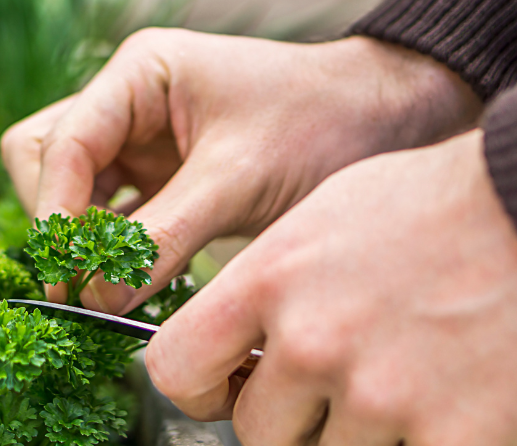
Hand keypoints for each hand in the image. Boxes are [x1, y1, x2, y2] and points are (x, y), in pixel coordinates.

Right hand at [0, 28, 480, 312]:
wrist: (383, 124)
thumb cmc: (319, 124)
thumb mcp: (237, 179)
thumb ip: (162, 236)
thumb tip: (95, 299)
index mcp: (138, 75)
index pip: (61, 143)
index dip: (57, 213)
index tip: (65, 278)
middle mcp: (126, 103)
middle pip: (46, 162)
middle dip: (61, 222)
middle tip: (86, 282)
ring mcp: (137, 140)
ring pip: (70, 192)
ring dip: (82, 241)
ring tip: (109, 289)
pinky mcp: (157, 177)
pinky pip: (108, 215)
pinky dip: (110, 250)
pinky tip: (128, 282)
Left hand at [145, 130, 516, 444]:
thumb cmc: (428, 204)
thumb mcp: (318, 221)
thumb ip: (264, 291)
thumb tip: (238, 350)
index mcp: (269, 280)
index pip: (174, 367)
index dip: (196, 387)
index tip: (221, 387)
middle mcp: (313, 341)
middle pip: (255, 431)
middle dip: (286, 418)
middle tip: (328, 386)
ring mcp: (381, 394)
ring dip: (353, 434)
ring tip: (395, 378)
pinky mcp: (452, 435)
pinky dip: (413, 442)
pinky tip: (437, 402)